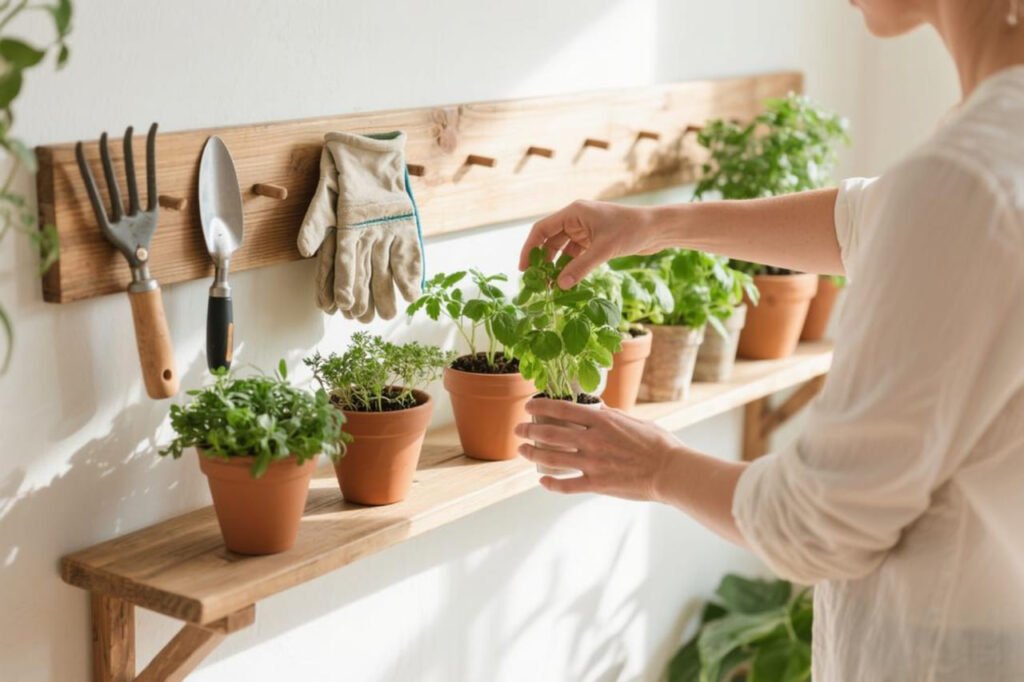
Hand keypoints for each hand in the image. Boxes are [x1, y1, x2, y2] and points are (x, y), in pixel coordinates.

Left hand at [514, 398, 680, 500]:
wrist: (671, 471)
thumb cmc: (659, 444)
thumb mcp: (634, 421)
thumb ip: (612, 416)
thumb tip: (597, 408)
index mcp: (602, 421)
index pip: (562, 409)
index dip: (540, 407)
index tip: (528, 406)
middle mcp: (592, 440)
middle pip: (550, 433)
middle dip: (529, 431)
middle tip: (518, 430)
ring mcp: (593, 463)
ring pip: (552, 458)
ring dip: (533, 454)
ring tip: (522, 451)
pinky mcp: (597, 484)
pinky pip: (567, 485)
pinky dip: (552, 485)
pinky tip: (542, 482)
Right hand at [518, 200, 660, 288]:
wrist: (658, 228)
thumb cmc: (632, 230)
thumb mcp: (604, 249)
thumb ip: (581, 267)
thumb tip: (560, 285)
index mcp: (574, 212)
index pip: (542, 229)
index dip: (529, 248)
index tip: (524, 269)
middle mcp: (576, 219)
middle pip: (549, 241)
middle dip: (542, 261)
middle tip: (537, 283)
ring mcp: (585, 230)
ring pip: (562, 250)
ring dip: (556, 267)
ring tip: (551, 286)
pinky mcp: (595, 241)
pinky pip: (575, 255)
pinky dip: (570, 268)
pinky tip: (567, 282)